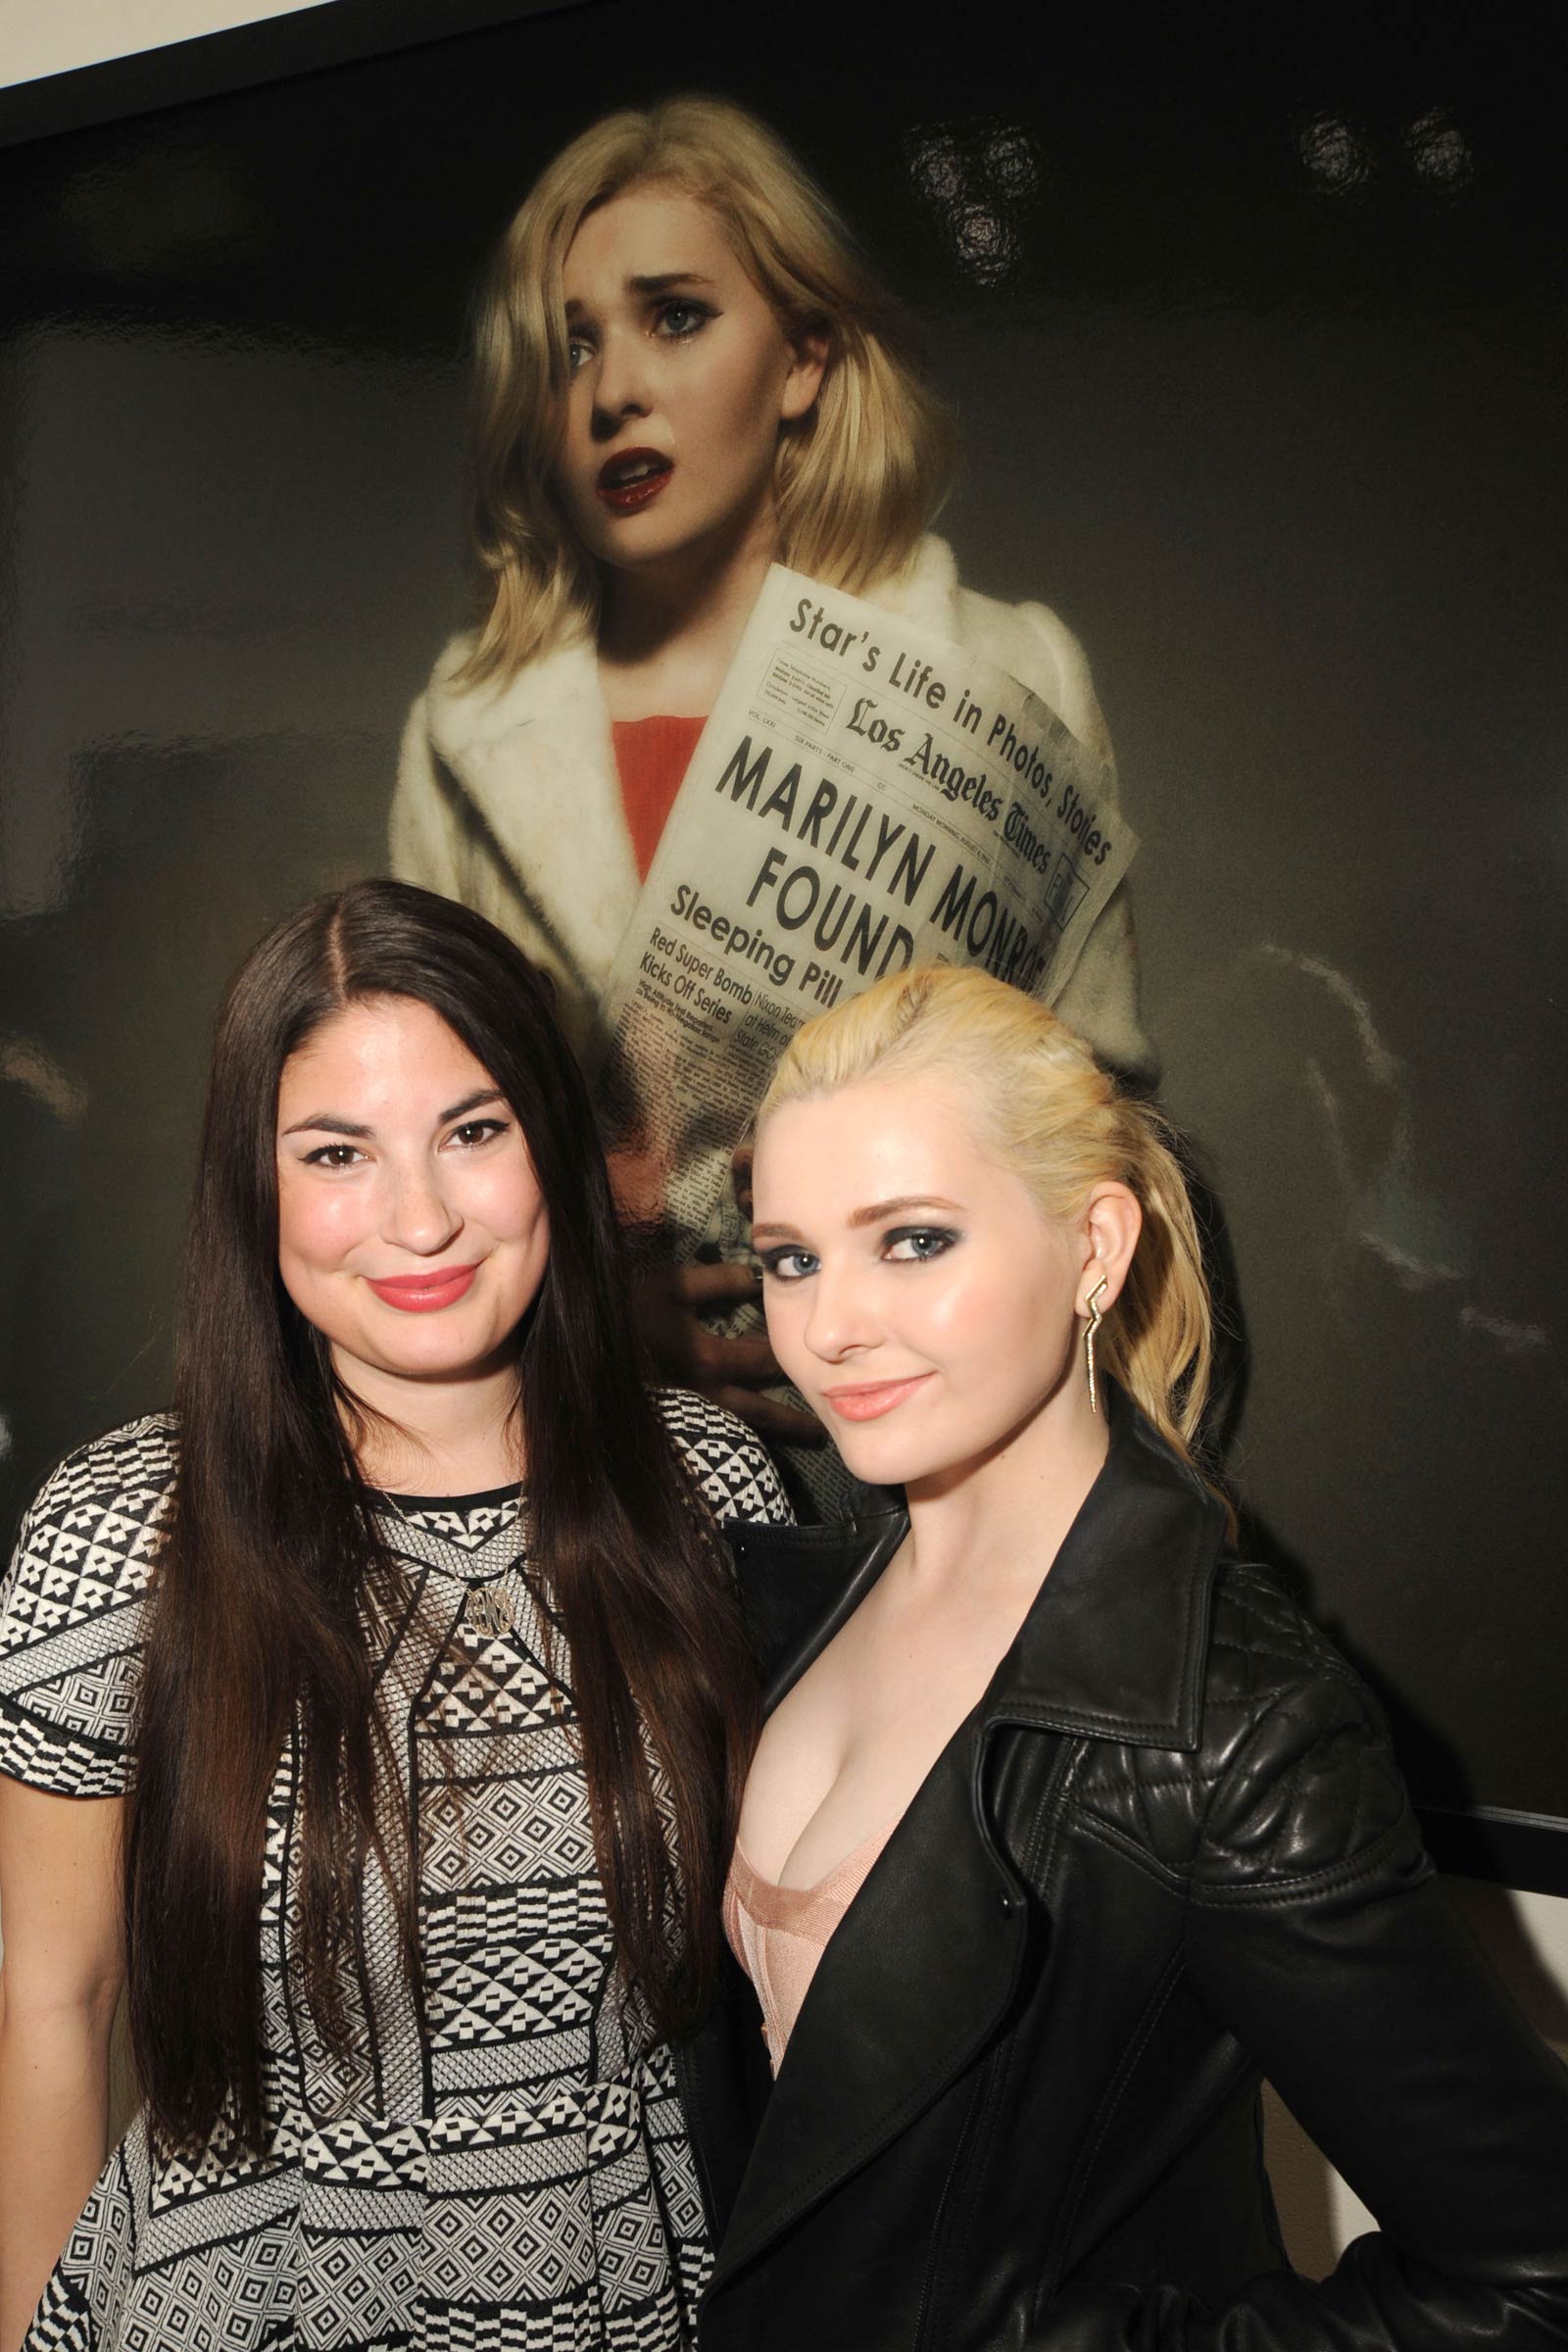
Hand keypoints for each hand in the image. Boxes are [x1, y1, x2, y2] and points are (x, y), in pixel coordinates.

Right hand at [632, 1260, 823, 1445]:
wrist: (577, 1363)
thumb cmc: (621, 1319)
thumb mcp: (666, 1288)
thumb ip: (715, 1281)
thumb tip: (758, 1277)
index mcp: (708, 1359)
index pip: (766, 1359)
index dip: (790, 1356)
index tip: (817, 1361)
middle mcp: (707, 1399)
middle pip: (765, 1411)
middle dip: (797, 1415)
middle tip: (827, 1421)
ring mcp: (691, 1425)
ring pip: (746, 1438)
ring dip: (782, 1436)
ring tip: (813, 1438)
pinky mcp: (677, 1439)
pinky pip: (718, 1449)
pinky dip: (742, 1453)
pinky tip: (756, 1458)